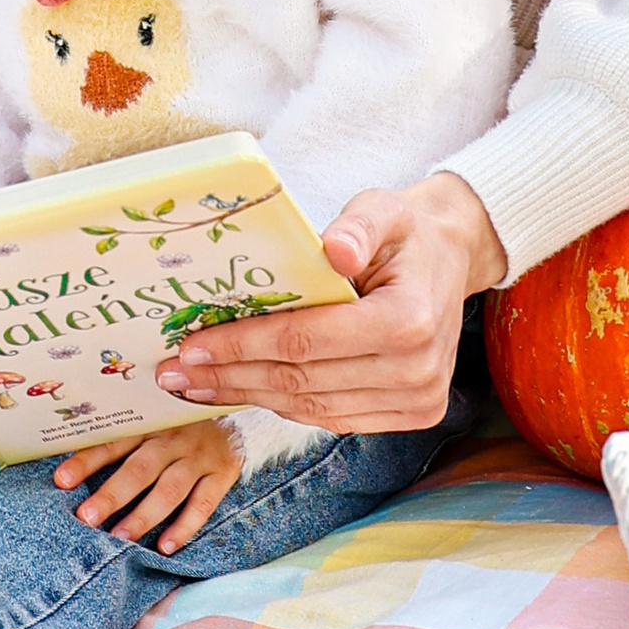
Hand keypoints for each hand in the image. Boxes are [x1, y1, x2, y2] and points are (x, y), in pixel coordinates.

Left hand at [55, 421, 240, 552]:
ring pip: (170, 489)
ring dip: (144, 514)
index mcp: (149, 425)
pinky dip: (185, 525)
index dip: (87, 461)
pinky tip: (166, 546)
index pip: (113, 443)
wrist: (238, 402)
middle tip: (87, 518)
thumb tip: (73, 464)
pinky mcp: (222, 473)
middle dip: (112, 495)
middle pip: (140, 469)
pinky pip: (204, 503)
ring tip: (121, 538)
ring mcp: (198, 457)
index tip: (61, 480)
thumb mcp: (154, 419)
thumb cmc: (183, 421)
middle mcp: (173, 439)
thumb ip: (122, 438)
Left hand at [153, 168, 505, 437]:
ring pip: (313, 409)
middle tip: (175, 372)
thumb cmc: (406, 232)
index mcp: (409, 320)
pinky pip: (335, 419)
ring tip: (197, 386)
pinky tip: (246, 391)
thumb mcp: (384, 209)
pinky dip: (286, 406)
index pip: (306, 342)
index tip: (191, 345)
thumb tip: (334, 249)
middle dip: (231, 376)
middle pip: (303, 382)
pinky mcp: (414, 414)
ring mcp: (419, 400)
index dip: (243, 345)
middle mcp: (417, 371)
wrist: (453, 258)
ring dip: (250, 397)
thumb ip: (358, 225)